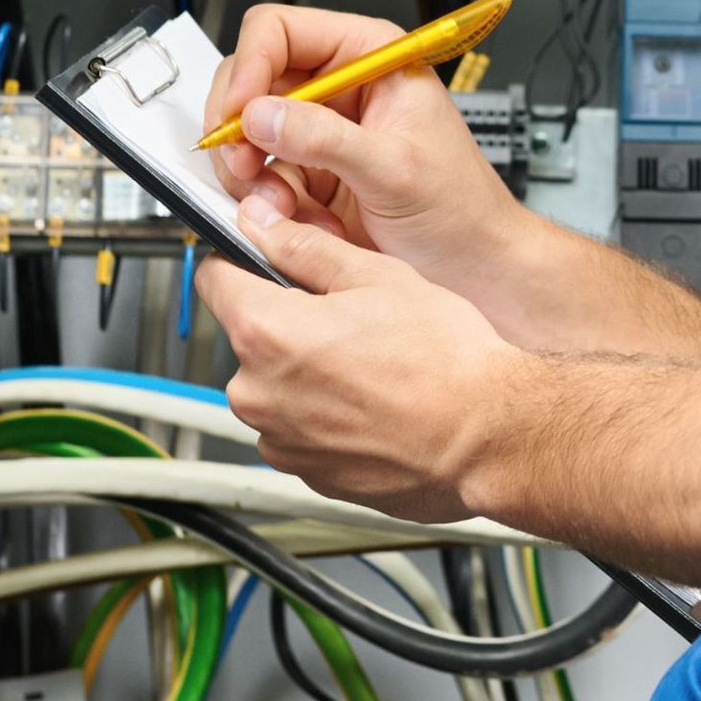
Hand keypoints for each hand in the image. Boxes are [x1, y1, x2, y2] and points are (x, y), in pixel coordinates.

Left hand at [196, 196, 519, 521]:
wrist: (486, 436)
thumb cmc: (444, 360)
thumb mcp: (377, 276)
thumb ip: (305, 247)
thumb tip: (264, 226)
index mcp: (267, 333)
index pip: (214, 278)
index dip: (243, 260)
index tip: (265, 260)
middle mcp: (258, 394)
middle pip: (250, 336)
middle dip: (288, 321)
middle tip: (351, 315)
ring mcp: (281, 441)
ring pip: (277, 385)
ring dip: (308, 372)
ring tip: (371, 363)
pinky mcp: (308, 474)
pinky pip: (300, 428)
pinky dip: (327, 414)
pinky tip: (375, 401)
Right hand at [203, 3, 531, 305]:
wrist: (472, 267)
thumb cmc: (460, 208)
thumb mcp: (395, 169)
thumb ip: (326, 140)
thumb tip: (261, 115)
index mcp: (370, 57)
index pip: (280, 30)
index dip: (250, 66)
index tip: (239, 114)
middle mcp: (339, 85)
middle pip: (250, 79)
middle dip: (241, 127)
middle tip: (247, 166)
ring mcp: (320, 131)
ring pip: (246, 133)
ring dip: (252, 173)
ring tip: (283, 205)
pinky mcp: (308, 173)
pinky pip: (258, 177)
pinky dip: (264, 202)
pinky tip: (297, 220)